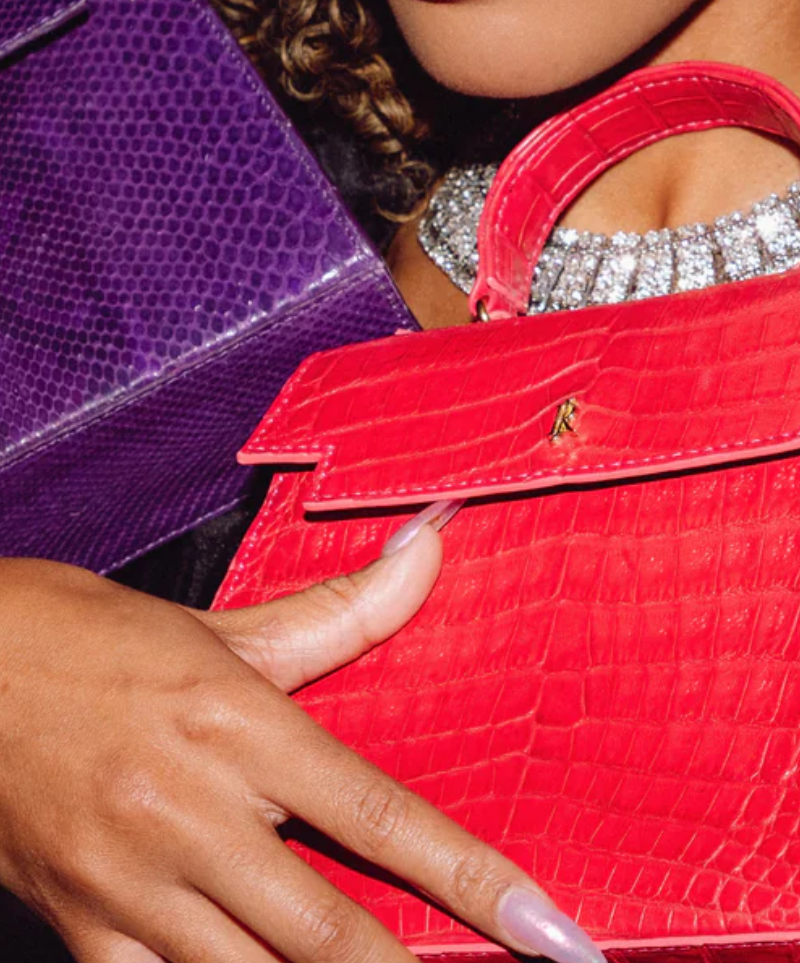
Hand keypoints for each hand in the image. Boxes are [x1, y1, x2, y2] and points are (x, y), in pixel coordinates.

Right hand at [0, 533, 601, 962]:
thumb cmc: (91, 640)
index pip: (380, 815)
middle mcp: (190, 811)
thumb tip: (431, 550)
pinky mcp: (78, 925)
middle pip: (329, 932)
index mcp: (236, 726)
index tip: (549, 930)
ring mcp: (129, 881)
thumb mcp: (220, 628)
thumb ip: (340, 608)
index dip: (474, 879)